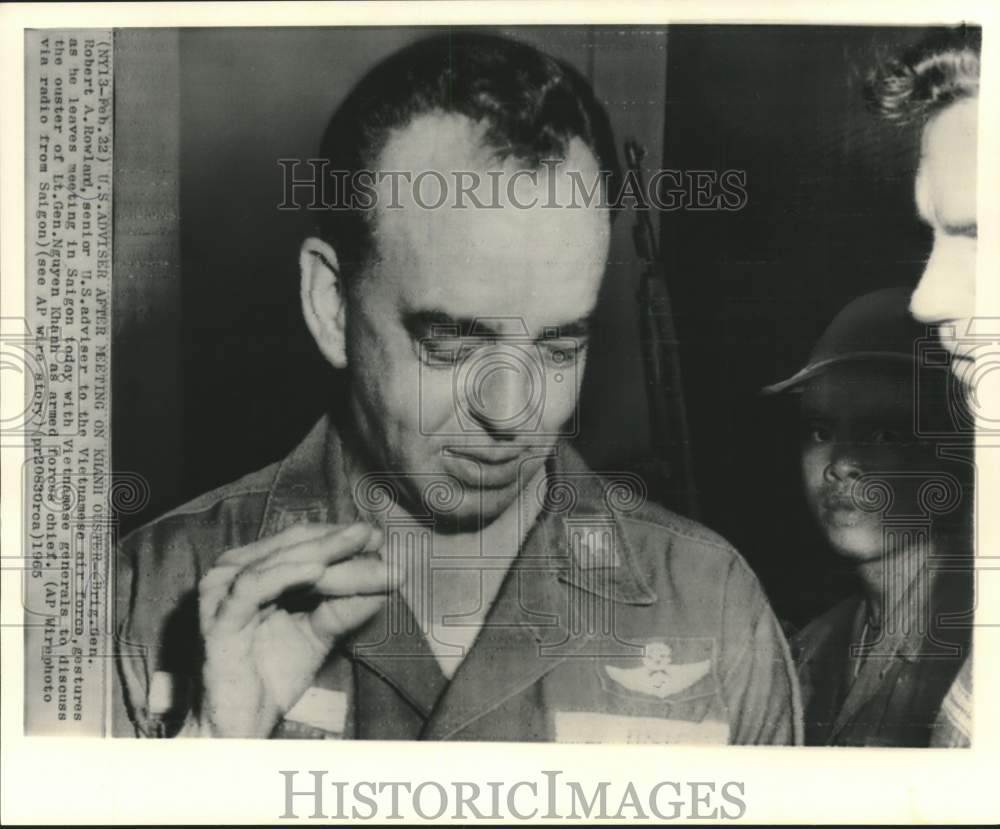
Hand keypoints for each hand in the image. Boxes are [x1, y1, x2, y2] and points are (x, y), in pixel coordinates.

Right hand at [197, 522, 394, 736]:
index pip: (301, 541)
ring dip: (324, 553)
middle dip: (338, 541)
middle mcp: (234, 574)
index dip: (339, 537)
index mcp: (254, 571)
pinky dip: (287, 574)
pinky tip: (318, 570)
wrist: (238, 726)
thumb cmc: (272, 676)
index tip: (380, 538)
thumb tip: (387, 579)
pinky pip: (254, 587)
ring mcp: (222, 595)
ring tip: (359, 546)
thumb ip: (347, 606)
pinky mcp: (219, 620)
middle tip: (375, 536)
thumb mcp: (320, 633)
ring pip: (279, 560)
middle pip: (293, 546)